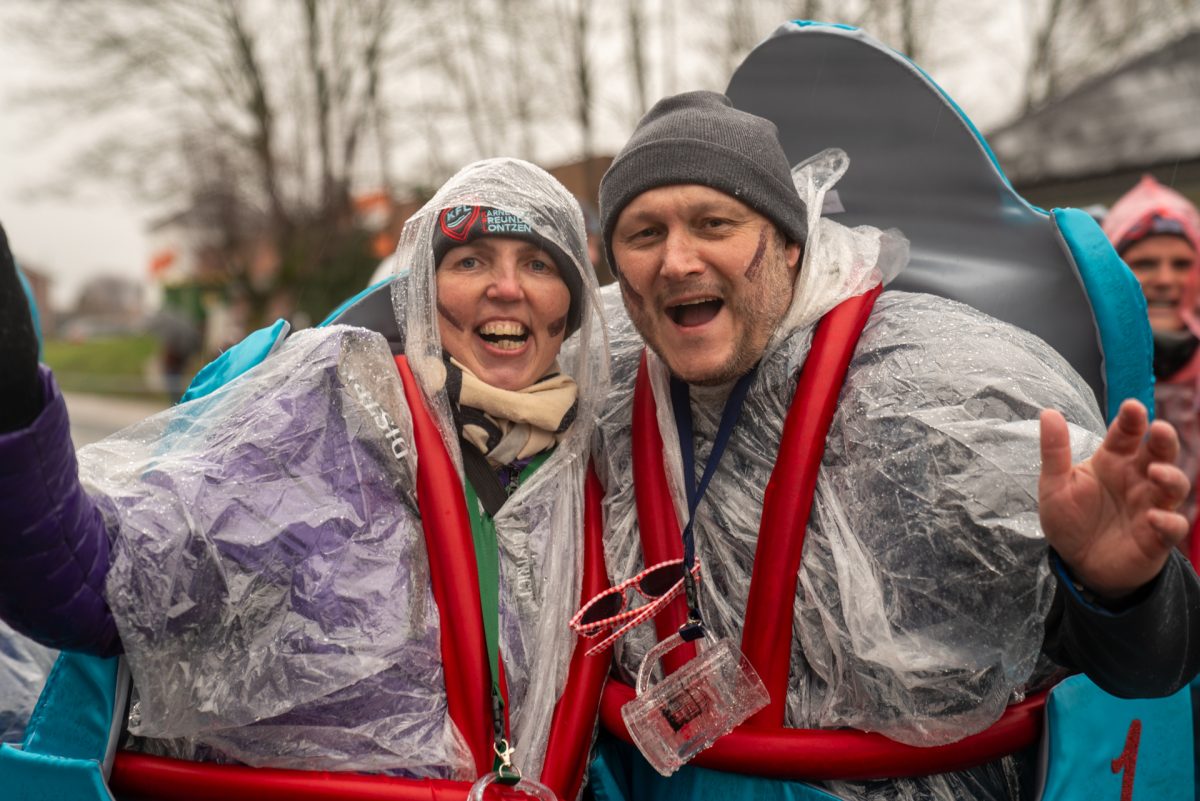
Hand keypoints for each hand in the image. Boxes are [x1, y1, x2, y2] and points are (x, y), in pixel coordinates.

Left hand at [1039, 400, 1189, 599]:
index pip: (1126, 434)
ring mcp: (1151, 505)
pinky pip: (1172, 526)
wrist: (1077, 563)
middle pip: (1160, 453)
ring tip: (1155, 473)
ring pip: (1175, 485)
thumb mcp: (1055, 485)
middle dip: (1164, 440)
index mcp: (1113, 461)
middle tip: (1159, 430)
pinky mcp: (1157, 536)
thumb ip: (1054, 451)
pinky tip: (1154, 517)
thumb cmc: (1069, 519)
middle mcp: (1137, 479)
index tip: (1133, 407)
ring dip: (1170, 476)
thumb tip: (1048, 412)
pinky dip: (1168, 521)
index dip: (1132, 420)